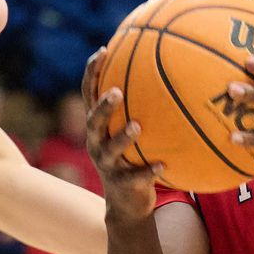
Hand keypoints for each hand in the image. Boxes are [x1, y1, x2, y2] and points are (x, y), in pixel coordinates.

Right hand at [81, 46, 160, 223]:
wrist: (126, 203)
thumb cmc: (131, 156)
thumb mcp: (129, 131)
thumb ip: (139, 106)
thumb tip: (165, 69)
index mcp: (98, 126)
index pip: (89, 94)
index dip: (92, 73)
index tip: (102, 51)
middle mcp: (97, 142)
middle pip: (94, 120)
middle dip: (103, 106)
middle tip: (116, 92)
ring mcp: (107, 164)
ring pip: (111, 149)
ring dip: (123, 137)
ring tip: (137, 126)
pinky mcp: (122, 183)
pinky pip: (135, 176)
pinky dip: (148, 170)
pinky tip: (162, 165)